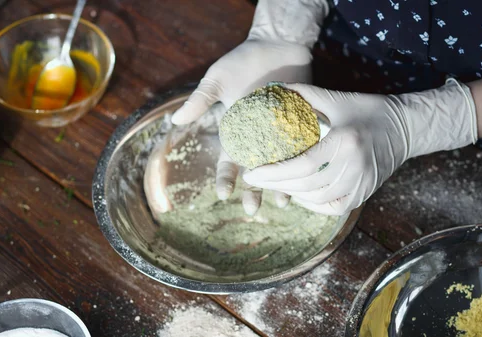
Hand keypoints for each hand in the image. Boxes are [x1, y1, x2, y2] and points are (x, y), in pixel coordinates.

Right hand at [175, 40, 310, 213]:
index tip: (223, 192)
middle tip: (252, 209)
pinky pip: (303, 150)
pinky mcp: (303, 126)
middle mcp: (259, 139)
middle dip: (253, 191)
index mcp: (237, 133)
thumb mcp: (218, 79)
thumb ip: (201, 99)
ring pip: (280, 167)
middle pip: (255, 172)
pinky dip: (303, 164)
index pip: (228, 162)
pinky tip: (306, 178)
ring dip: (280, 185)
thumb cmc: (243, 61)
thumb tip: (176, 119)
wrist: (276, 44)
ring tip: (282, 202)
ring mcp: (282, 135)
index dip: (224, 178)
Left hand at [244, 80, 477, 214]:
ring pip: (317, 199)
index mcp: (345, 142)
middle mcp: (354, 167)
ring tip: (272, 184)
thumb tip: (274, 88)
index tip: (250, 172)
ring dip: (291, 193)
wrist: (406, 128)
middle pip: (306, 185)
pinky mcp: (364, 194)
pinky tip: (298, 193)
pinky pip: (332, 207)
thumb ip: (305, 94)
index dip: (273, 172)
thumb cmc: (368, 109)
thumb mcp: (337, 98)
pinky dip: (312, 204)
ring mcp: (361, 184)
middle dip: (275, 184)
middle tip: (253, 179)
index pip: (302, 165)